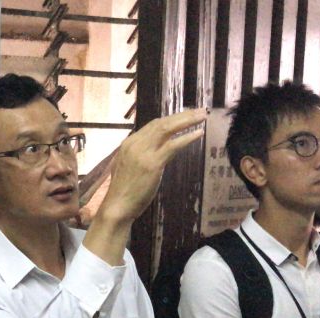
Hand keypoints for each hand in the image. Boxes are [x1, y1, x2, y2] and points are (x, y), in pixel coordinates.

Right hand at [97, 108, 206, 225]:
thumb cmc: (123, 191)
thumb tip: (152, 150)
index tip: (185, 116)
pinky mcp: (153, 163)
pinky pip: (173, 145)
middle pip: (161, 123)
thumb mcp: (128, 166)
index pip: (152, 125)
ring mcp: (143, 152)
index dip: (171, 119)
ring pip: (167, 129)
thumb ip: (138, 155)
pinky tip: (199, 133)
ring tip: (203, 116)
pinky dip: (187, 137)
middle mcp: (135, 143)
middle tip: (199, 110)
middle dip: (182, 115)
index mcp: (128, 143)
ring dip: (187, 121)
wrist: (117, 206)